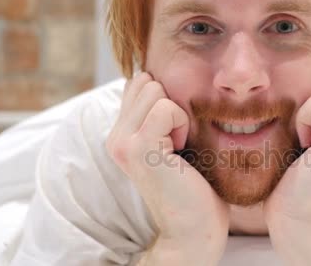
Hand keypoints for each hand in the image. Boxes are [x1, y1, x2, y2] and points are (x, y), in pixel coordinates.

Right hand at [106, 72, 228, 264]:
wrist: (194, 230)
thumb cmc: (195, 186)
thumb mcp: (173, 141)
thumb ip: (161, 114)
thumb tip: (164, 80)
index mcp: (121, 134)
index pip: (138, 83)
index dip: (166, 98)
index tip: (177, 131)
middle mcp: (115, 137)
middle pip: (145, 80)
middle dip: (170, 101)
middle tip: (179, 140)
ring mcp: (122, 142)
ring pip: (153, 89)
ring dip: (177, 113)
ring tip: (180, 146)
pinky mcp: (138, 148)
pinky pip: (165, 108)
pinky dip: (182, 123)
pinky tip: (182, 150)